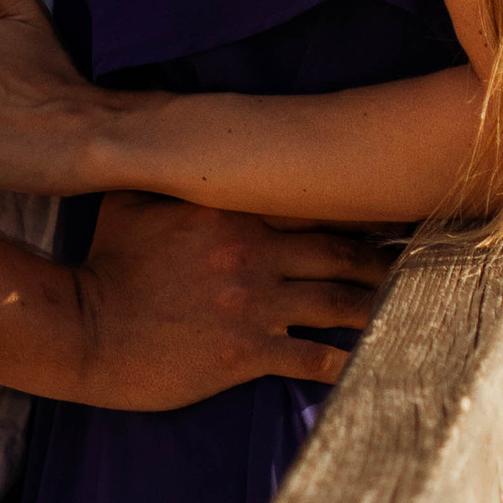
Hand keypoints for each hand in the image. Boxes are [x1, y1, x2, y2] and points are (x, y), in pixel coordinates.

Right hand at [73, 194, 396, 410]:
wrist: (85, 329)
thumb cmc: (107, 264)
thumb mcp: (133, 201)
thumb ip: (169, 172)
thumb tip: (177, 140)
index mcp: (229, 210)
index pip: (310, 201)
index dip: (357, 204)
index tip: (391, 206)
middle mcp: (251, 252)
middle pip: (338, 251)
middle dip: (380, 256)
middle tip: (417, 258)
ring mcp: (253, 304)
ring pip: (338, 302)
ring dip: (375, 305)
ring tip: (408, 307)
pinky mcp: (247, 352)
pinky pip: (313, 357)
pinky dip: (347, 360)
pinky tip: (372, 362)